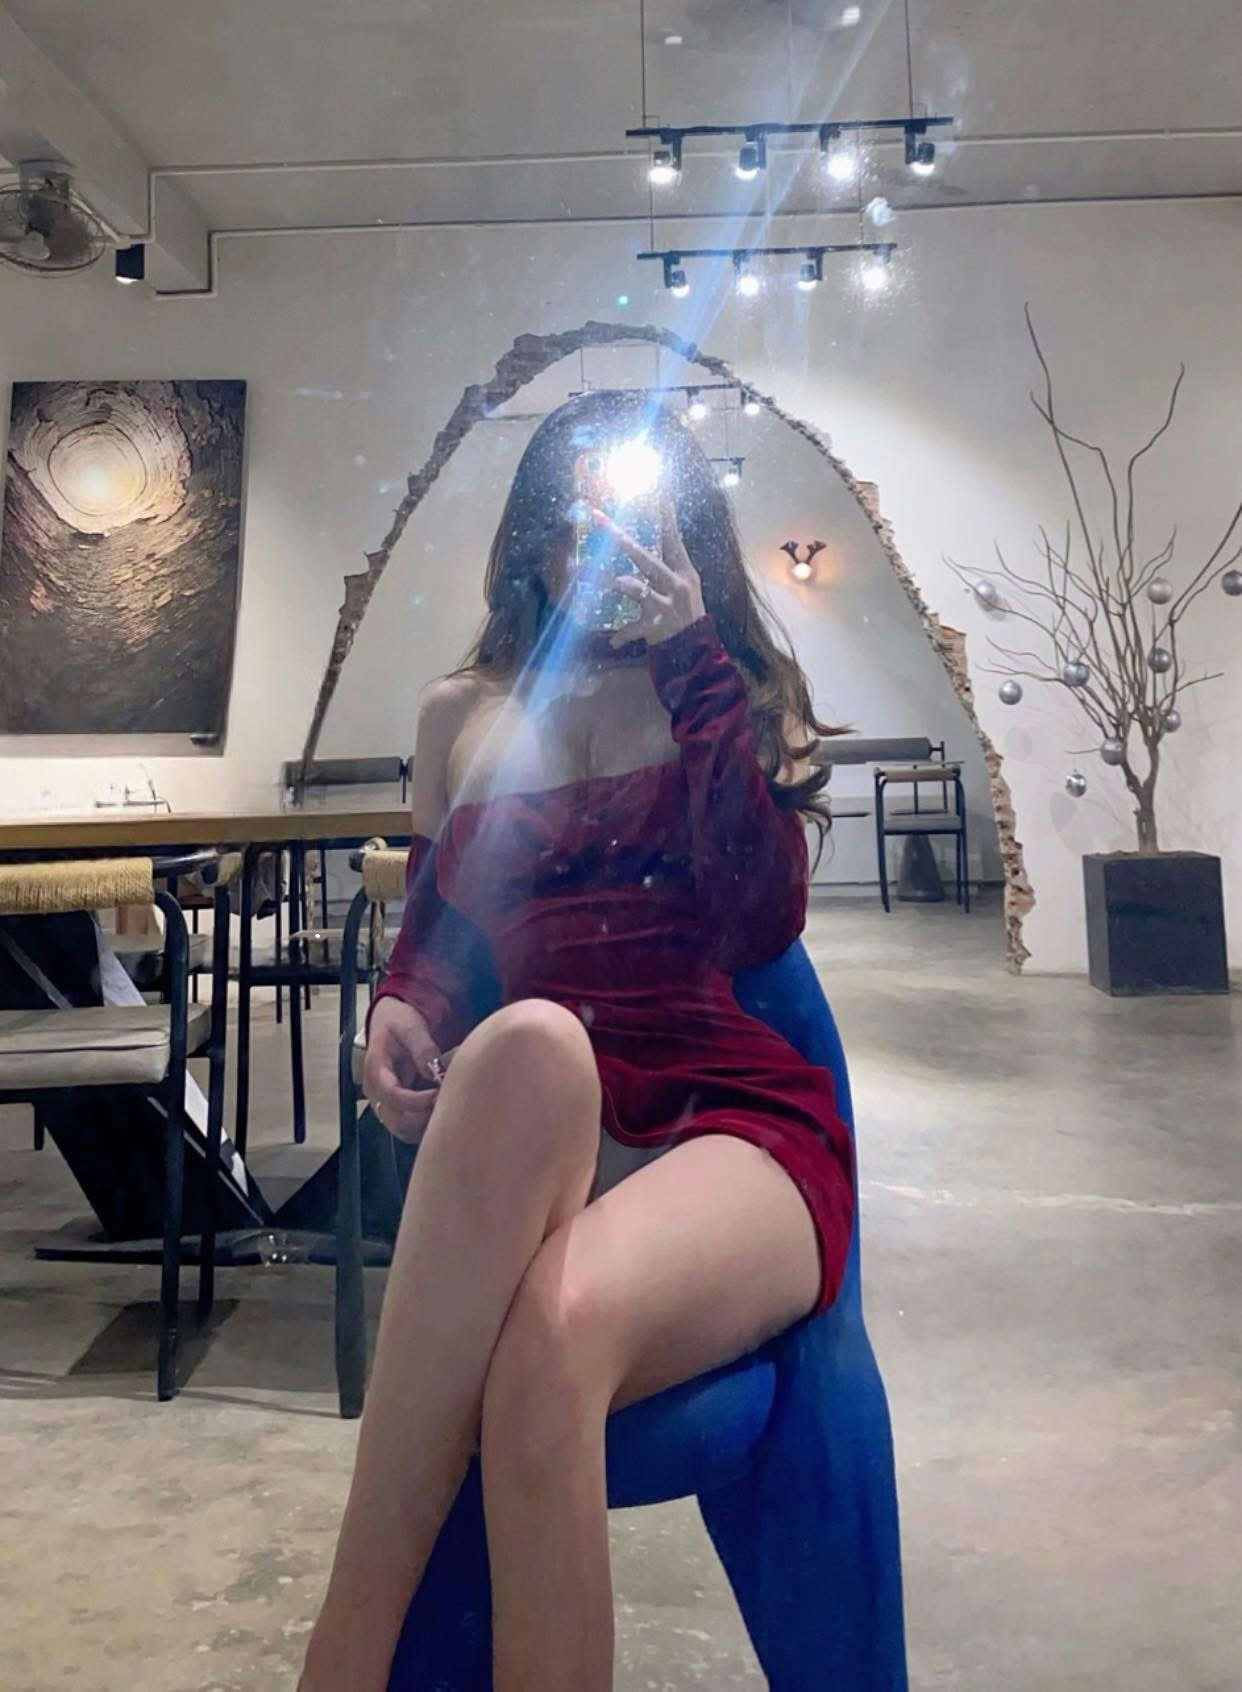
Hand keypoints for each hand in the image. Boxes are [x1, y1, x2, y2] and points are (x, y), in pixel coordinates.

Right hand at [362, 996, 442, 1142]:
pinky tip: (444, 1111)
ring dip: (426, 1125)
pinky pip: (410, 1127)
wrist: (391, 1021)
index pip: (392, 1095)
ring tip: (449, 1109)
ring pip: (404, 1129)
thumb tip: (435, 1072)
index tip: (438, 1094)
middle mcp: (376, 1092)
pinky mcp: (396, 1108)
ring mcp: (385, 1102)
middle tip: (450, 1103)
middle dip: (424, 1117)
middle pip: (396, 1120)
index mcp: (376, 1070)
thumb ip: (423, 1049)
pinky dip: (426, 1126)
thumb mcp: (411, 1027)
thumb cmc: (399, 1022)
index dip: (416, 1101)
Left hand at [595, 493, 705, 647]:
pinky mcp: (656, 627)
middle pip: (645, 557)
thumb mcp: (686, 588)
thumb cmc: (688, 616)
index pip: (673, 538)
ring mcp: (665, 605)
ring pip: (631, 587)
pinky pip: (632, 627)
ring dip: (605, 579)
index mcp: (684, 571)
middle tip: (599, 520)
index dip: (666, 515)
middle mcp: (676, 584)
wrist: (699, 652)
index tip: (659, 491)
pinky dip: (622, 635)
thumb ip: (667, 568)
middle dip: (620, 538)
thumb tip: (643, 546)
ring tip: (582, 570)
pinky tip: (612, 641)